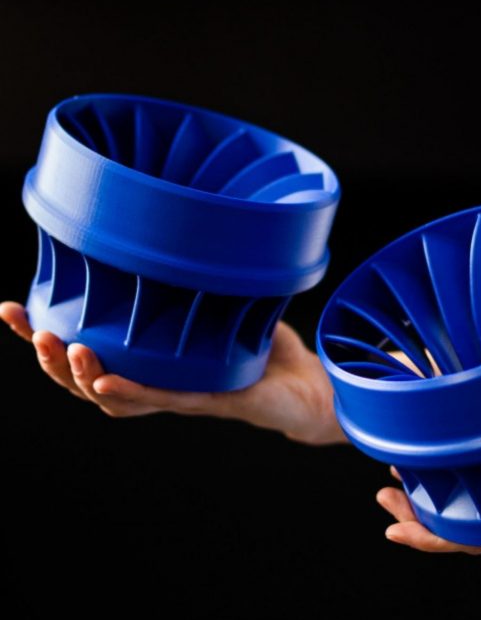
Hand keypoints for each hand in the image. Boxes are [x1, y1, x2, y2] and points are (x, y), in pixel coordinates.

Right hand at [0, 301, 345, 445]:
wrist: (311, 387)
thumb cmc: (264, 348)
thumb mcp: (222, 298)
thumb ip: (193, 272)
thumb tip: (170, 218)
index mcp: (148, 361)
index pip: (84, 352)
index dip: (42, 335)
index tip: (9, 308)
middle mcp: (155, 383)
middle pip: (83, 381)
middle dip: (49, 358)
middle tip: (33, 329)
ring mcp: (179, 397)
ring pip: (112, 397)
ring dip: (80, 375)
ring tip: (63, 347)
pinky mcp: (209, 401)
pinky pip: (162, 399)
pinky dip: (130, 389)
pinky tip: (105, 378)